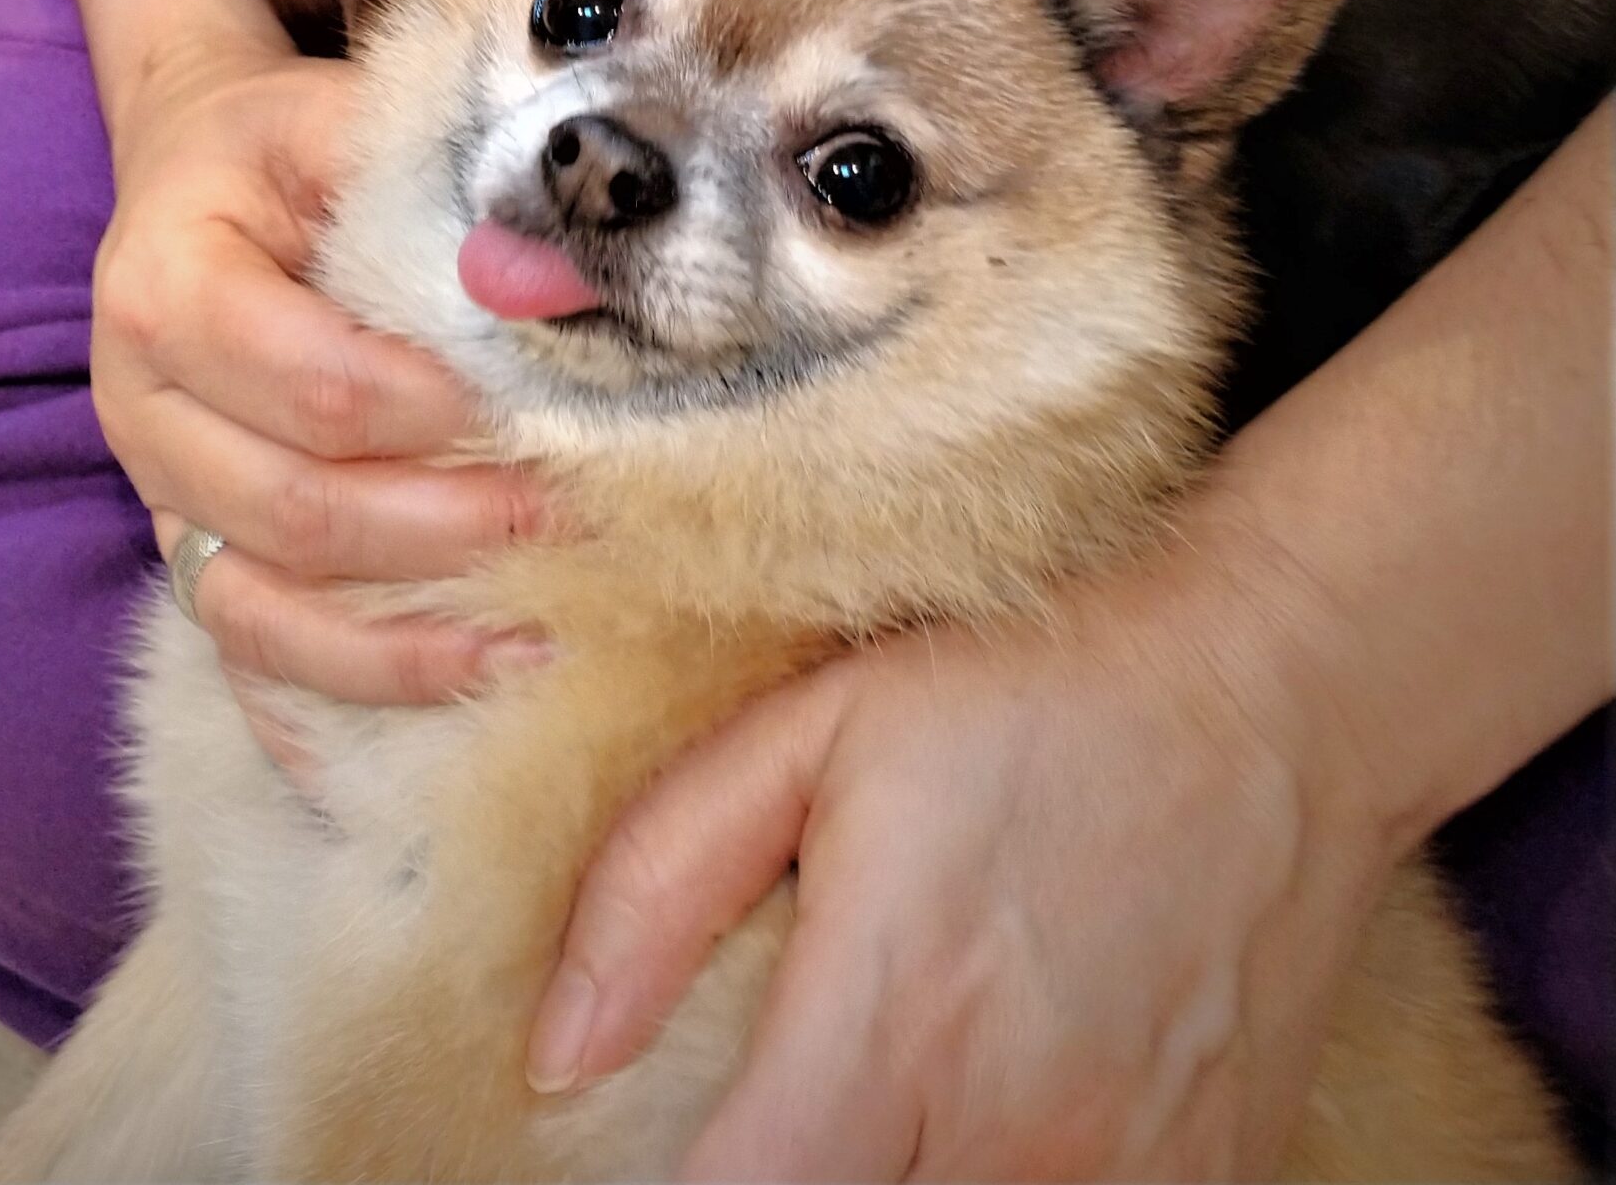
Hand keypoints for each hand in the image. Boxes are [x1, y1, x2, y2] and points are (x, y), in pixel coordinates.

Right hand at [91, 41, 549, 706]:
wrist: (193, 172)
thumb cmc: (282, 150)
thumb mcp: (336, 119)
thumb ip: (438, 183)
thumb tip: (561, 282)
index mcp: (166, 288)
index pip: (313, 385)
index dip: (435, 416)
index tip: (543, 417)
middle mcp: (139, 409)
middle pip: (292, 511)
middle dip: (446, 533)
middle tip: (571, 523)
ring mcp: (156, 497)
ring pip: (263, 610)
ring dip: (404, 647)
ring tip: (534, 646)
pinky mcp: (183, 551)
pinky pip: (245, 656)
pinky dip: (330, 706)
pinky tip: (431, 732)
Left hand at [526, 512, 1394, 1179]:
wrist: (1271, 694)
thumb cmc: (1026, 694)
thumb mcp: (813, 730)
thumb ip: (661, 886)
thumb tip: (560, 1056)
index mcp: (891, 1026)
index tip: (676, 1144)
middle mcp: (1011, 1135)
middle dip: (796, 1175)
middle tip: (798, 1095)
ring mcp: (1124, 1179)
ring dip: (901, 1175)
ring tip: (896, 1092)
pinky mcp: (1208, 1184)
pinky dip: (1018, 1177)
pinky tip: (1008, 1104)